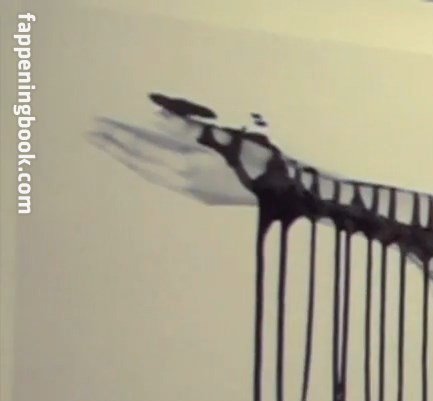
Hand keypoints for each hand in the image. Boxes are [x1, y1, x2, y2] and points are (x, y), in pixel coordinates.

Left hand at [87, 100, 280, 207]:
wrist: (285, 193)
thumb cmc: (259, 160)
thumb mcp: (225, 138)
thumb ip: (189, 128)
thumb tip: (154, 117)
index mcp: (188, 166)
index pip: (143, 149)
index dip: (119, 137)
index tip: (97, 126)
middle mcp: (184, 182)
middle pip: (140, 165)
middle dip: (115, 150)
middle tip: (91, 135)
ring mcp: (193, 192)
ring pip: (150, 174)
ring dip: (128, 160)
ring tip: (110, 148)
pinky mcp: (202, 195)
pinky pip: (162, 179)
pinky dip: (145, 168)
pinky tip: (142, 162)